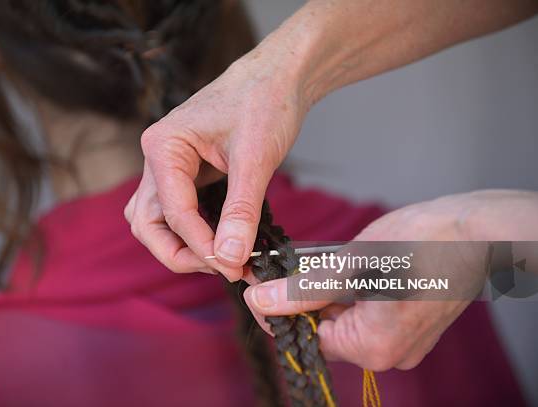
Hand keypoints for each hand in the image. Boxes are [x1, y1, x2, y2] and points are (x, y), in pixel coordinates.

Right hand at [125, 47, 306, 280]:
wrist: (278, 77)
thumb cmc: (264, 102)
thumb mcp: (255, 160)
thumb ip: (241, 211)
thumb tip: (232, 258)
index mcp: (163, 147)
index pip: (173, 212)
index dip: (202, 246)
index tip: (234, 267)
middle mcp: (158, 158)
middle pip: (148, 224)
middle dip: (180, 253)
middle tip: (222, 268)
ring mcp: (169, 168)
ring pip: (157, 222)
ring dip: (182, 247)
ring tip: (222, 260)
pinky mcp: (187, 175)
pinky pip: (179, 213)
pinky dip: (196, 233)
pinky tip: (224, 243)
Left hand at [243, 190, 537, 369]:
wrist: (480, 232)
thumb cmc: (422, 242)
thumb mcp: (352, 264)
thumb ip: (303, 289)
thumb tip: (260, 301)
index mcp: (373, 347)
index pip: (307, 336)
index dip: (279, 310)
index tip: (259, 283)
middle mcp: (388, 354)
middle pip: (325, 330)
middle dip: (302, 298)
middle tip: (283, 267)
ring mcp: (401, 342)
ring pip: (344, 320)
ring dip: (326, 292)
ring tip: (317, 261)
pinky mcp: (409, 326)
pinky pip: (365, 315)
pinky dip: (349, 293)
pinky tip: (343, 267)